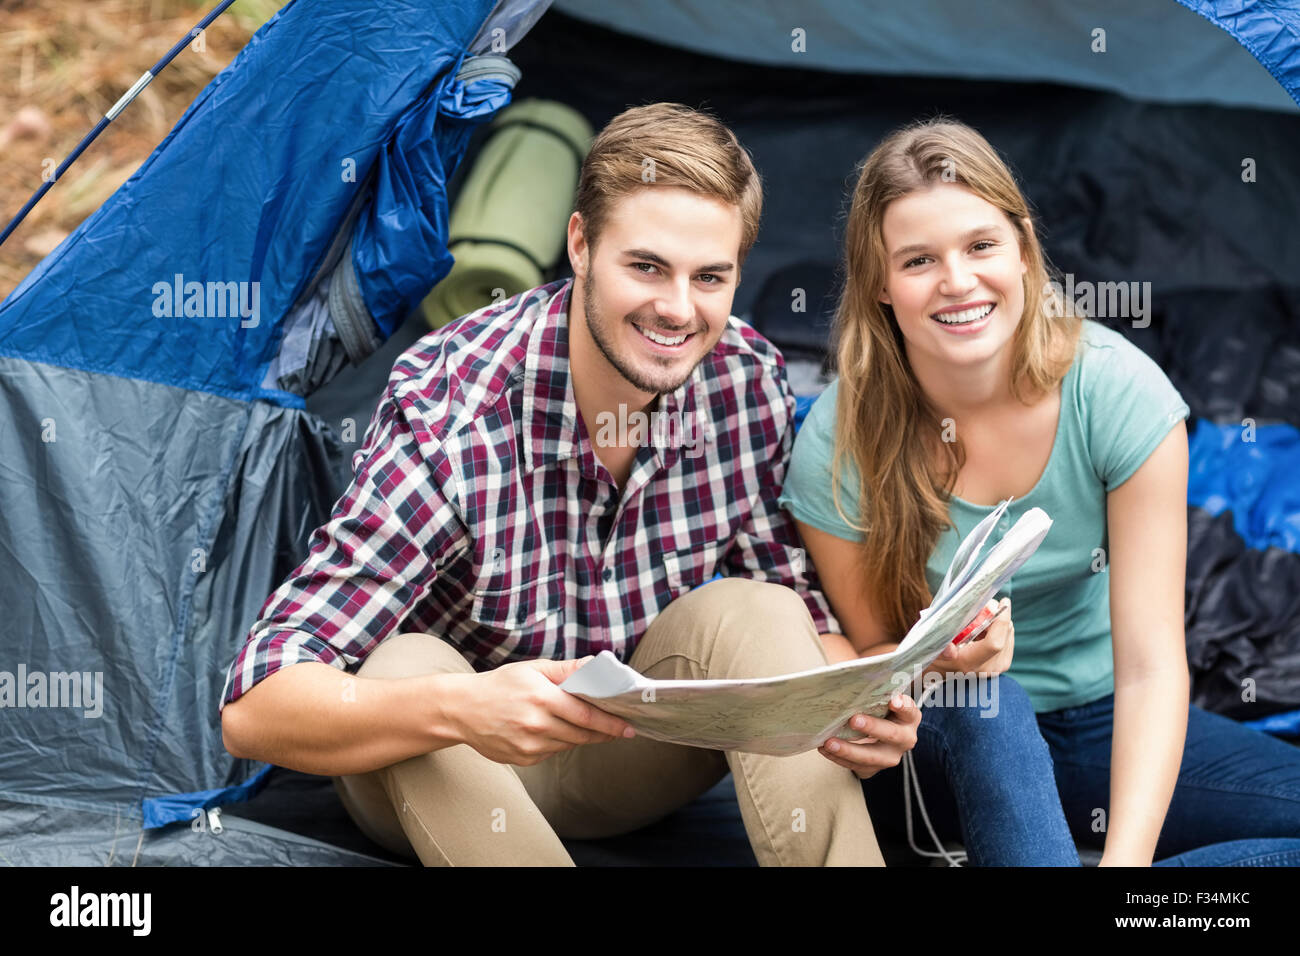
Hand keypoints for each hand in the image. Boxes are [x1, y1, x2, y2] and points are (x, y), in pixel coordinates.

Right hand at [450, 657, 634, 765]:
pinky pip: (551, 753)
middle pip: (582, 734)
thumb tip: (597, 665)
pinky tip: (553, 731)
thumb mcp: (533, 669)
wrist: (462, 709)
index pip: (586, 716)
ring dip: (582, 737)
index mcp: (542, 698)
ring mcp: (529, 745)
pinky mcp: (523, 759)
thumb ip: (567, 670)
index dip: (610, 723)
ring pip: (568, 744)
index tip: (628, 726)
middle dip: (604, 733)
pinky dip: (559, 743)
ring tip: (587, 726)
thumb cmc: (500, 685)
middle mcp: (536, 725)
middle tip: (620, 729)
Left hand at [817, 694, 919, 778]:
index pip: (910, 710)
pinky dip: (838, 757)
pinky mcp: (873, 769)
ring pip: (872, 756)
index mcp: (909, 717)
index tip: (893, 701)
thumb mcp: (879, 696)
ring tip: (829, 742)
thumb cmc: (875, 706)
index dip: (903, 706)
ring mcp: (890, 756)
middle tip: (853, 719)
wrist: (874, 734)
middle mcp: (905, 738)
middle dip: (872, 727)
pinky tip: (824, 748)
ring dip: (849, 750)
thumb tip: (852, 672)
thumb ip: (873, 687)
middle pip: (893, 735)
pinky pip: (855, 766)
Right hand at [925, 598, 1013, 678]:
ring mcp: (996, 668)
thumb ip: (939, 648)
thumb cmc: (934, 654)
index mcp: (968, 663)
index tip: (1003, 602)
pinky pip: (1009, 638)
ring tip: (980, 618)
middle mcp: (986, 668)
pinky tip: (986, 628)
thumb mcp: (931, 647)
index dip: (1001, 621)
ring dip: (997, 621)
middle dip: (997, 614)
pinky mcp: (1002, 665)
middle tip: (983, 604)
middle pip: (1004, 634)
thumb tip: (950, 650)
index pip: (994, 643)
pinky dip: (999, 628)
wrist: (939, 672)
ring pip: (1008, 633)